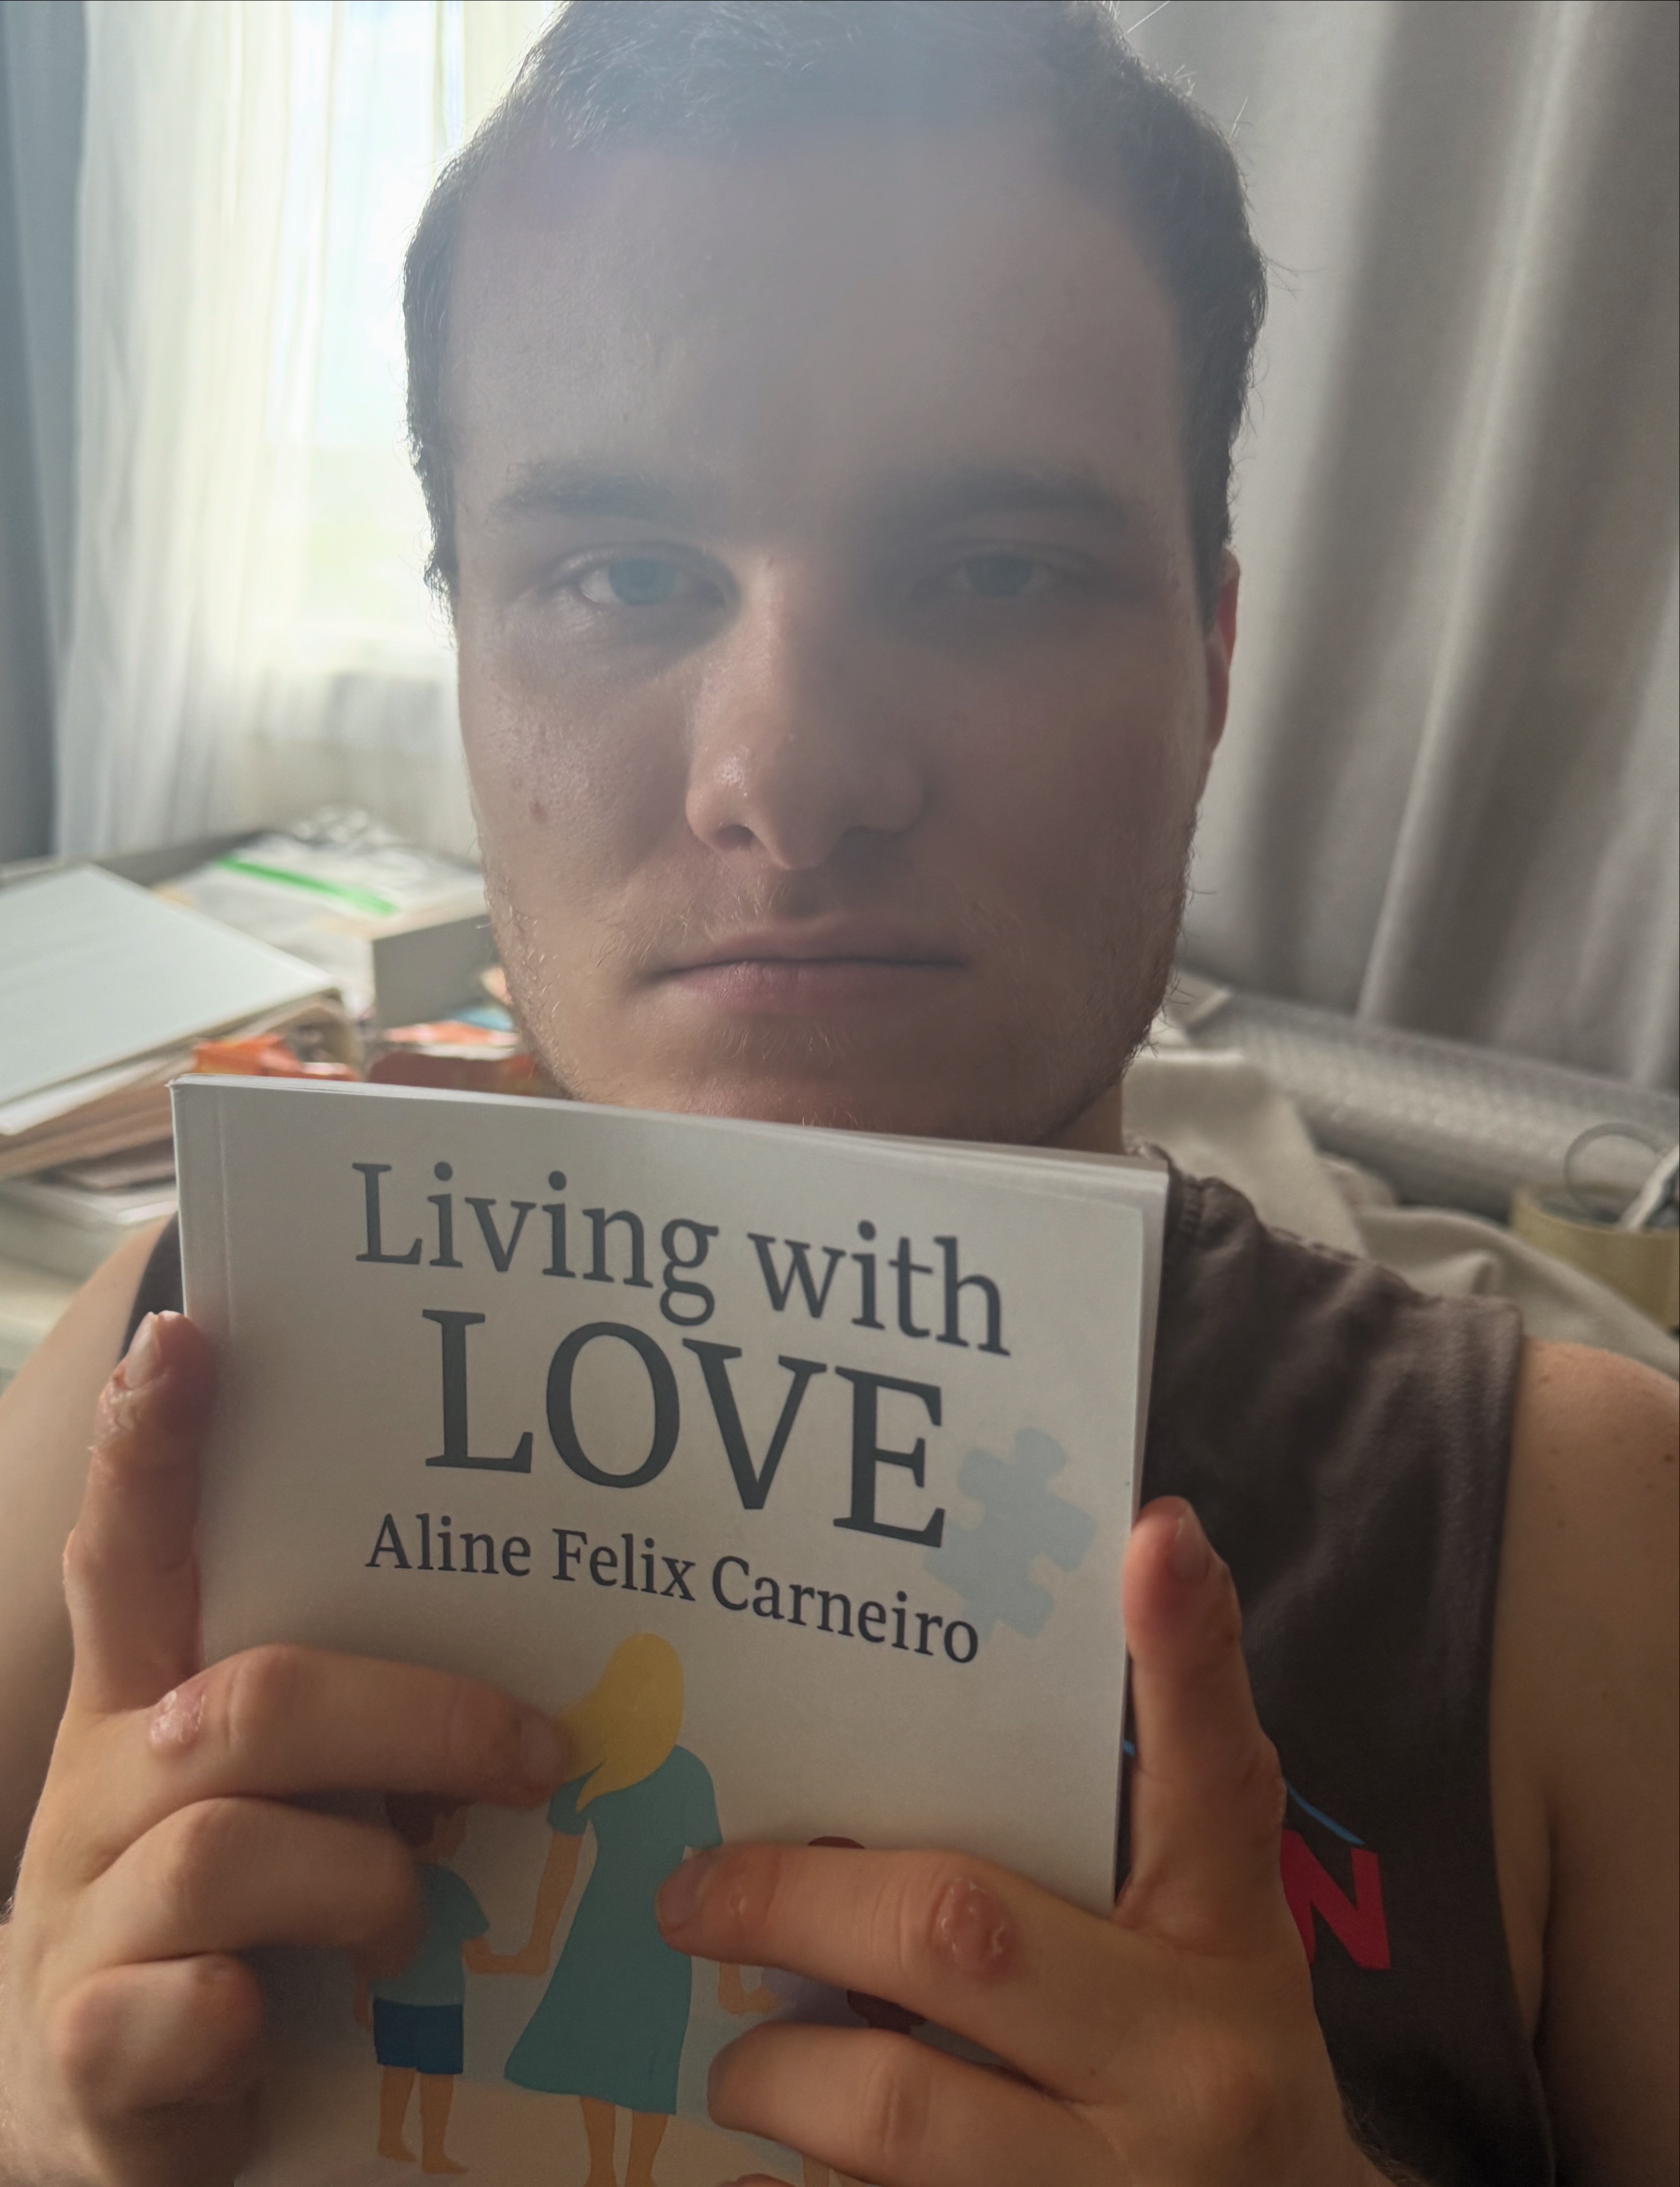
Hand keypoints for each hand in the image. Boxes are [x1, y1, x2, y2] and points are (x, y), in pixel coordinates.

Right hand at [0, 1311, 571, 2186]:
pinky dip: (251, 2009)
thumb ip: (355, 1729)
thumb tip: (536, 1695)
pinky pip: (179, 2004)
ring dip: (366, 1882)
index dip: (147, 1449)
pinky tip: (274, 2022)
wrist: (105, 2107)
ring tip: (411, 1922)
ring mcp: (78, 1921)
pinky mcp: (85, 2052)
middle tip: (538, 1757)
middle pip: (246, 1702)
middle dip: (416, 1719)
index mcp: (144, 1715)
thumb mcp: (278, 1803)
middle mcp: (100, 1794)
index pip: (130, 1556)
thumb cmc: (230, 1924)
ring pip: (229, 1844)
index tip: (182, 1334)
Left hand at [656, 1498, 1387, 2186]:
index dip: (1189, 1654)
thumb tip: (910, 1752)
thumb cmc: (1206, 2071)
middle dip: (797, 1903)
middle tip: (694, 1896)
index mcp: (1227, 1942)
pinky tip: (783, 2164)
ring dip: (778, 2073)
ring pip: (893, 2105)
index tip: (1153, 1534)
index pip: (1215, 1777)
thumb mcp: (1196, 1955)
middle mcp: (1190, 2061)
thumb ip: (1090, 1853)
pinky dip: (803, 2183)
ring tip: (743, 2061)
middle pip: (959, 1932)